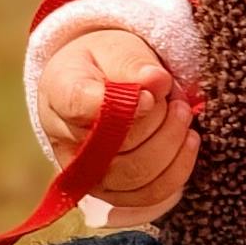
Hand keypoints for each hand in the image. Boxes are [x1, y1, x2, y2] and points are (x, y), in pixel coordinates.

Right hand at [35, 29, 198, 217]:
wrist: (98, 84)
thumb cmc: (107, 64)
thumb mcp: (117, 48)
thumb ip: (133, 62)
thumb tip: (156, 82)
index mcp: (58, 92)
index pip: (80, 103)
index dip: (123, 104)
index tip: (150, 93)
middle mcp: (64, 140)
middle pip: (115, 145)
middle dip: (158, 121)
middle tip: (176, 97)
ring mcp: (85, 173)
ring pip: (134, 176)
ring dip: (171, 145)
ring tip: (183, 115)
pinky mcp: (109, 193)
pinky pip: (147, 196)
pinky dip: (177, 170)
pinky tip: (187, 143)